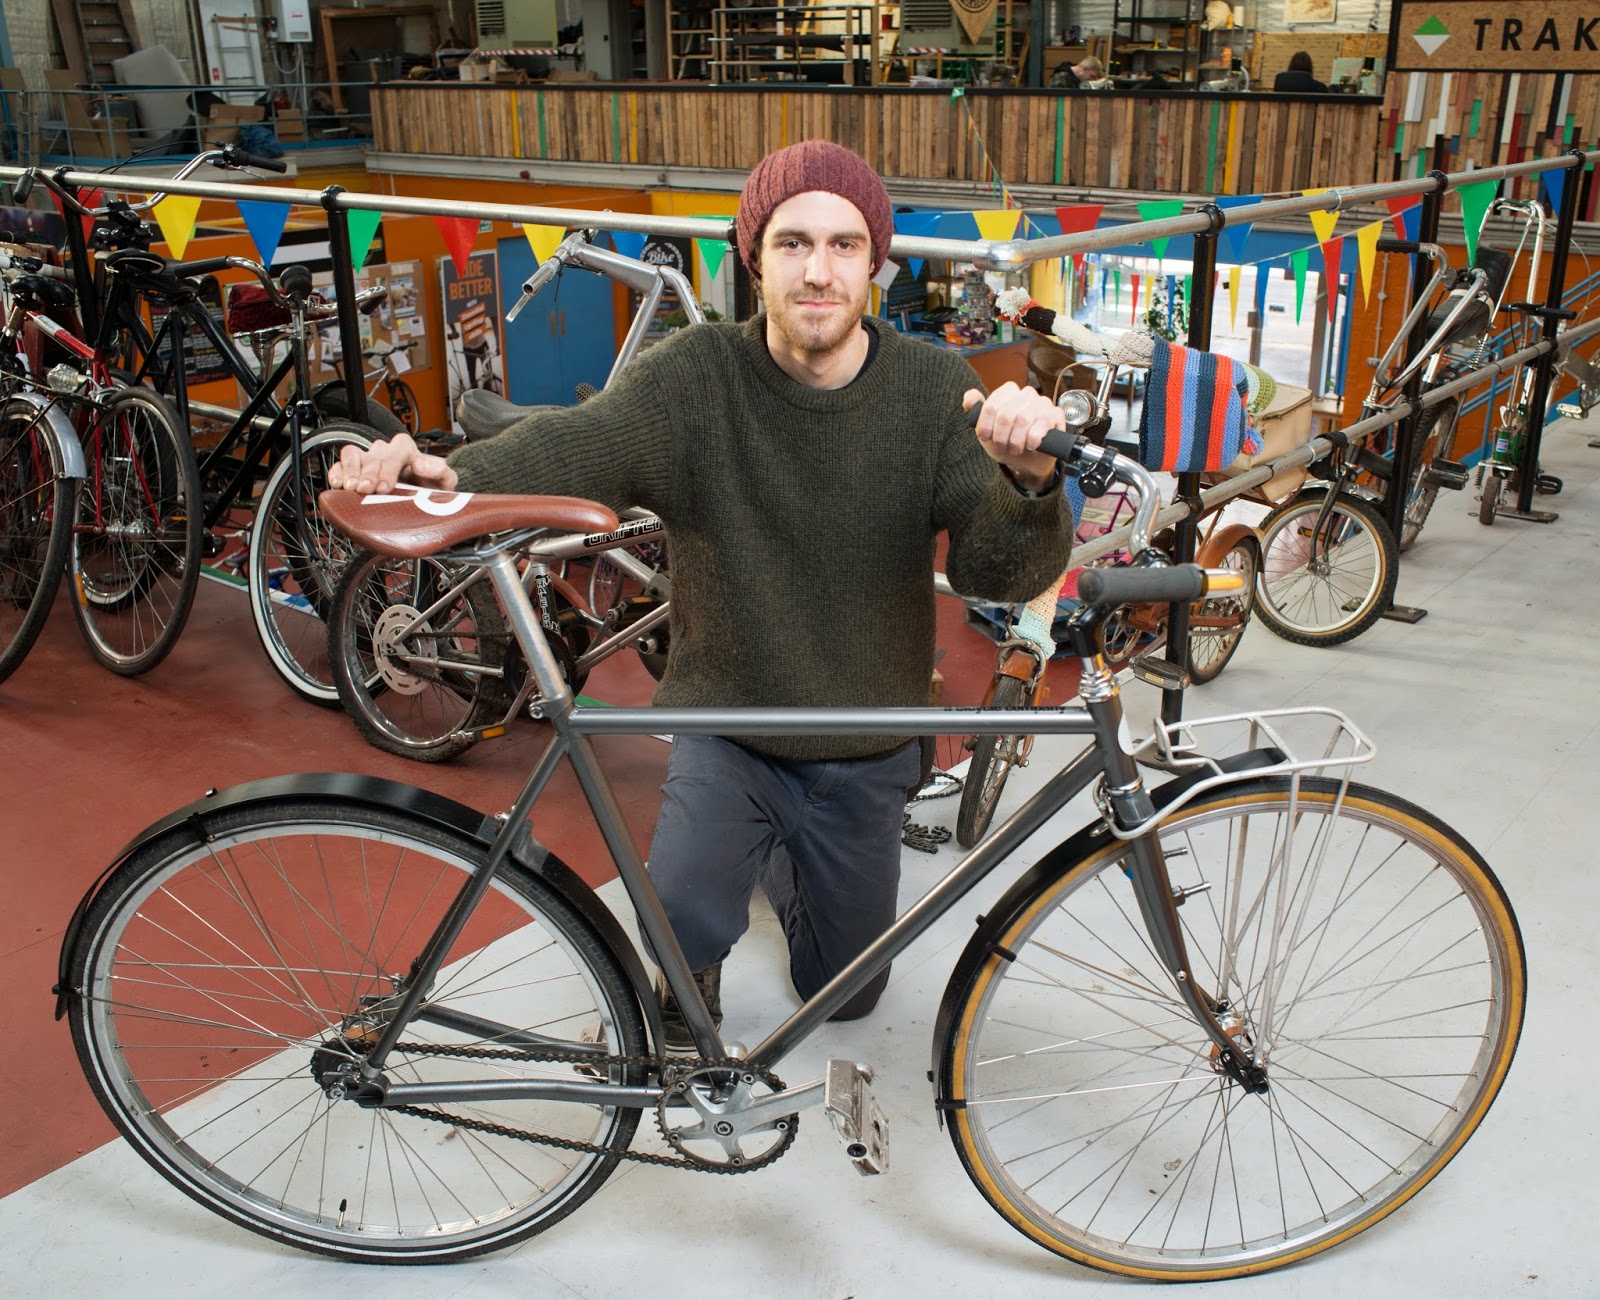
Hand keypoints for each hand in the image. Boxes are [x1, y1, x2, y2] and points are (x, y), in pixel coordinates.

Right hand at [327, 434, 457, 494]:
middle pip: (374, 455)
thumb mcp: (444, 481)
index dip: (390, 467)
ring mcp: (368, 459)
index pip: (397, 449)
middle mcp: (385, 452)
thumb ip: (440, 471)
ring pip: (353, 454)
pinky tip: (337, 484)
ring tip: (350, 487)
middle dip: (369, 473)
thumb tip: (421, 464)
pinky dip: (336, 472)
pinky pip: (340, 464)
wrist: (421, 498)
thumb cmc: (430, 487)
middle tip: (366, 490)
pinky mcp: (354, 470)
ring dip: (350, 470)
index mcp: (407, 450)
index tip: (386, 487)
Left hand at [963, 383, 1062, 491]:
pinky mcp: (1055, 415)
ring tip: (1015, 449)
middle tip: (1003, 446)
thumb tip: (970, 397)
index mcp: (1008, 392)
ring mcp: (1042, 403)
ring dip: (1016, 441)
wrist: (1027, 462)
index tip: (986, 438)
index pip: (991, 406)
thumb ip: (976, 410)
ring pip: (1022, 419)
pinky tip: (1031, 446)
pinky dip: (1031, 441)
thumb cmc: (1008, 442)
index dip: (985, 426)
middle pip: (1005, 414)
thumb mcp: (986, 428)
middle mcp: (1026, 393)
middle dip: (1001, 437)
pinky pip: (1040, 427)